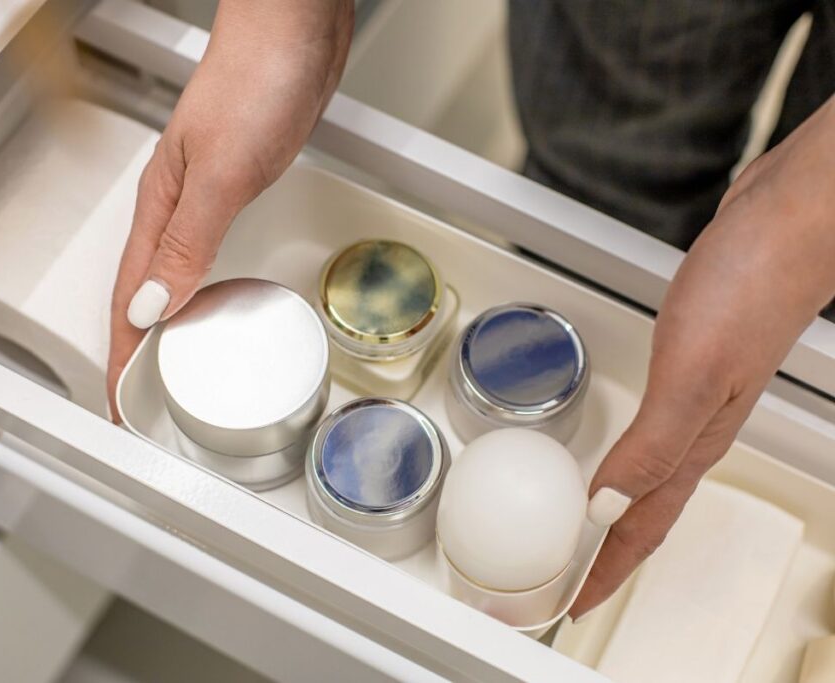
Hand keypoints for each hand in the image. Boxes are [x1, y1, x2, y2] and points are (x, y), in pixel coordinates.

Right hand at [108, 0, 352, 419]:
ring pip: (170, 284)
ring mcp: (204, 205)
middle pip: (141, 301)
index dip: (123, 360)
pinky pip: (203, 262)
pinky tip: (209, 304)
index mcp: (159, 212)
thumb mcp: (218, 171)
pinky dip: (198, 297)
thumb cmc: (254, 82)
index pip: (128, 304)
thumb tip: (153, 306)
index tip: (121, 408)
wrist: (292, 32)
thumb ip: (185, 241)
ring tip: (168, 373)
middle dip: (136, 358)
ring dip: (165, 331)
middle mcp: (174, 213)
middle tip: (139, 407)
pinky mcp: (235, 193)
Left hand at [571, 95, 834, 618]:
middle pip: (645, 511)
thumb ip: (653, 444)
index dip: (606, 569)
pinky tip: (611, 447)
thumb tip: (607, 506)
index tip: (572, 603)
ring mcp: (694, 395)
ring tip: (580, 529)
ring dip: (613, 509)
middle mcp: (696, 427)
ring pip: (646, 473)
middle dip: (606, 553)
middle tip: (569, 578)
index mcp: (695, 441)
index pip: (644, 526)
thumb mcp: (693, 371)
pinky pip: (647, 430)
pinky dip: (621, 456)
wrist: (788, 220)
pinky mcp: (688, 361)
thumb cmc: (753, 285)